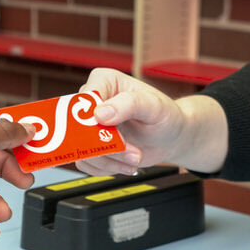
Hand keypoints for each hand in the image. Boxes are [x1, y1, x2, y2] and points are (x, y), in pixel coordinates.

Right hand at [73, 69, 194, 174]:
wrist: (171, 138)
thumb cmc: (165, 116)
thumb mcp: (154, 106)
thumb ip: (128, 104)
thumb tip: (100, 113)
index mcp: (103, 81)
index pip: (84, 98)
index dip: (93, 118)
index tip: (111, 131)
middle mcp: (92, 103)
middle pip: (78, 127)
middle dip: (105, 145)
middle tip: (130, 151)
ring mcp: (90, 126)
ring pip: (82, 149)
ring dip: (110, 160)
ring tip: (134, 158)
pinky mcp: (92, 146)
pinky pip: (86, 163)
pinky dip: (107, 168)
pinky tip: (126, 163)